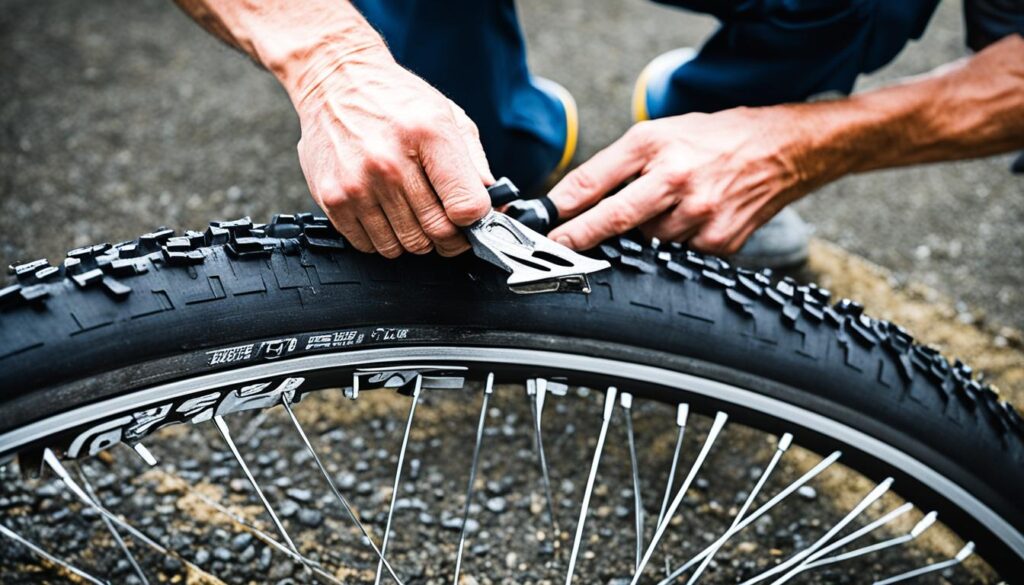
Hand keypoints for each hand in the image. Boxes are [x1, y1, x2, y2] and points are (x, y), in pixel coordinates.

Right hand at [293, 51, 492, 256]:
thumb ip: (475, 162)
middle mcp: (390, 162)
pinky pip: (369, 245)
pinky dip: (382, 238)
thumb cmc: (394, 98)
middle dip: (449, 237)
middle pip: (437, 232)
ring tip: (411, 213)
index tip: (471, 218)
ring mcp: (358, 183)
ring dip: (414, 238)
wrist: (335, 79)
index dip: (475, 220)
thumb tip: (495, 204)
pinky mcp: (332, 198)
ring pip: (404, 246)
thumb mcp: (446, 115)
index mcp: (429, 134)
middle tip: (446, 224)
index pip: (466, 205)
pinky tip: (385, 214)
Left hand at [547, 107, 818, 254]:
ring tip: (667, 210)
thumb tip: (574, 201)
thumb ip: (617, 166)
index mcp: (655, 145)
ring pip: (648, 240)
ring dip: (643, 235)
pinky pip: (678, 253)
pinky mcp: (718, 241)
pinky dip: (674, 243)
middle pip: (614, 217)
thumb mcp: (660, 134)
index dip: (561, 208)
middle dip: (579, 237)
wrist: (782, 150)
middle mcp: (675, 178)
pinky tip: (692, 221)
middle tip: (556, 250)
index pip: (594, 181)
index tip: (541, 227)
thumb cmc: (715, 139)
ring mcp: (699, 213)